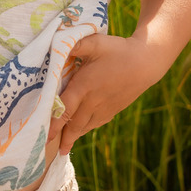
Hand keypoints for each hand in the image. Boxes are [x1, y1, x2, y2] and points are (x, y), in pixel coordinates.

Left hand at [47, 34, 160, 154]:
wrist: (146, 63)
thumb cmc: (118, 51)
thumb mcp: (95, 42)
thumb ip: (74, 44)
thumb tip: (54, 42)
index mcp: (85, 86)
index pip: (65, 109)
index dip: (54, 123)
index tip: (44, 135)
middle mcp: (93, 101)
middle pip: (73, 124)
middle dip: (60, 136)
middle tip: (46, 147)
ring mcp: (104, 108)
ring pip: (84, 126)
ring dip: (72, 137)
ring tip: (62, 148)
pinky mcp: (112, 110)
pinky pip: (95, 124)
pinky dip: (85, 130)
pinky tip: (79, 133)